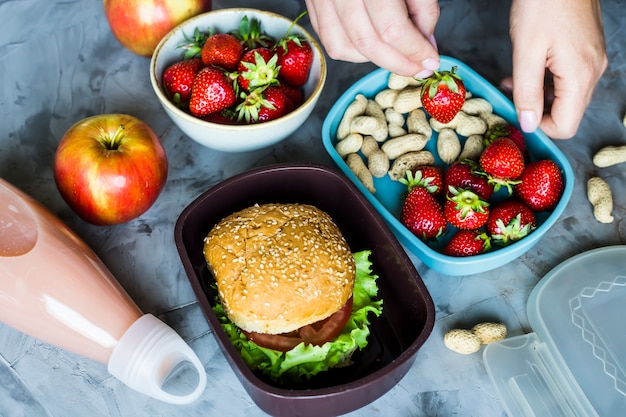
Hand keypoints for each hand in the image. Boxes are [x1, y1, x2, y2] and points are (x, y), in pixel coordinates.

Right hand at [304, 0, 440, 76]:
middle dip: (398, 62)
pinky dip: (351, 49)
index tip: (431, 60)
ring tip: (396, 54)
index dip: (414, 51)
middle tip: (418, 67)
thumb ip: (423, 5)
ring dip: (373, 59)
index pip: (392, 29)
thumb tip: (425, 41)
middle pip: (368, 43)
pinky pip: (328, 38)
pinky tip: (371, 44)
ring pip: (344, 47)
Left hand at [509, 0, 607, 138]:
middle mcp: (592, 71)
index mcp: (580, 75)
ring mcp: (592, 60)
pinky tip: (527, 69)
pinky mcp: (586, 51)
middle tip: (510, 96)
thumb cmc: (543, 4)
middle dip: (536, 111)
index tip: (515, 115)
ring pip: (566, 96)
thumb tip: (528, 124)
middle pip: (567, 113)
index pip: (566, 125)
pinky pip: (567, 79)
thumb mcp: (526, 51)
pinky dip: (546, 81)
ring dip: (538, 96)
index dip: (539, 128)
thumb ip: (527, 92)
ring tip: (514, 81)